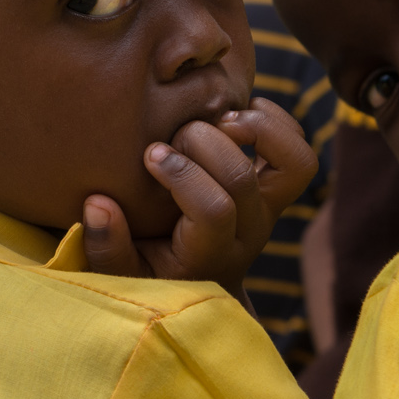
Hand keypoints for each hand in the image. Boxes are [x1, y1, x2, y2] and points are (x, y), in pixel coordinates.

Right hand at [81, 98, 317, 302]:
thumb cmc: (155, 274)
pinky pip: (299, 145)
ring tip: (220, 120)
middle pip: (244, 178)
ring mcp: (271, 206)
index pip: (215, 209)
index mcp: (212, 253)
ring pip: (296, 160)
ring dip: (257, 127)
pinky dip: (273, 119)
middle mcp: (252, 230)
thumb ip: (107, 246)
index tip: (151, 156)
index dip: (183, 174)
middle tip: (176, 138)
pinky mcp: (280, 185)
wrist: (207, 283)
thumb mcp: (122, 274)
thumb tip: (99, 203)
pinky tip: (234, 116)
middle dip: (205, 144)